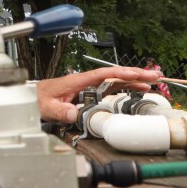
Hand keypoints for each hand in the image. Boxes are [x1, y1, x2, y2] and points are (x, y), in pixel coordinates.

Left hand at [36, 67, 160, 122]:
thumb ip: (58, 110)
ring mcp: (89, 86)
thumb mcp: (46, 107)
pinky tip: (138, 90)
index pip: (102, 74)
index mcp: (77, 81)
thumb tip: (72, 113)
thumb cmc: (37, 100)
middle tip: (155, 75)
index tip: (136, 75)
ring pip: (115, 80)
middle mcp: (86, 81)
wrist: (32, 99)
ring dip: (134, 80)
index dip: (120, 74)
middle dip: (134, 74)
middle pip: (114, 75)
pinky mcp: (90, 92)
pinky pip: (111, 88)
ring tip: (153, 81)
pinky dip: (126, 87)